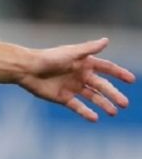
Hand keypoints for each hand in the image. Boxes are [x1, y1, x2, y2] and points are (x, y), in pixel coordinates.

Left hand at [18, 37, 135, 121]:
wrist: (27, 69)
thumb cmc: (49, 58)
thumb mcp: (71, 53)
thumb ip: (89, 49)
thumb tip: (106, 40)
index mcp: (84, 63)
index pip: (106, 68)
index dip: (118, 73)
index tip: (131, 80)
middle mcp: (80, 75)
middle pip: (102, 86)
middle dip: (114, 94)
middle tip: (124, 103)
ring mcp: (73, 87)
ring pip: (93, 97)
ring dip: (103, 104)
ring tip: (113, 112)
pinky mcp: (64, 98)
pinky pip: (78, 106)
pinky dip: (86, 112)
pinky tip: (95, 118)